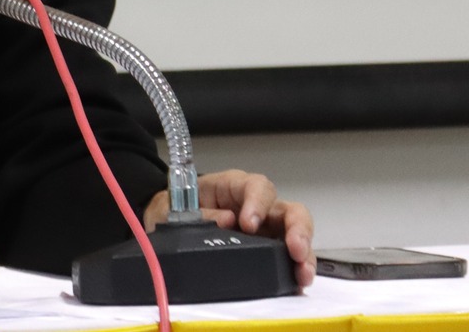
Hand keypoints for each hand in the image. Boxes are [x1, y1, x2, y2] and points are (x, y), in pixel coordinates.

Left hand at [143, 170, 313, 287]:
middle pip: (287, 209)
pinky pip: (287, 258)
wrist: (165, 224)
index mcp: (232, 187)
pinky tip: (297, 283)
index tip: (250, 223)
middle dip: (296, 228)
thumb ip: (197, 211)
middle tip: (294, 248)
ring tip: (302, 273)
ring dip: (303, 253)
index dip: (258, 202)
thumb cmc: (174, 209)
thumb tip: (225, 220)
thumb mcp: (173, 207)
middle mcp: (255, 206)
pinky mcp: (267, 251)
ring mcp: (265, 229)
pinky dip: (295, 269)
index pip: (256, 186)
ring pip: (294, 235)